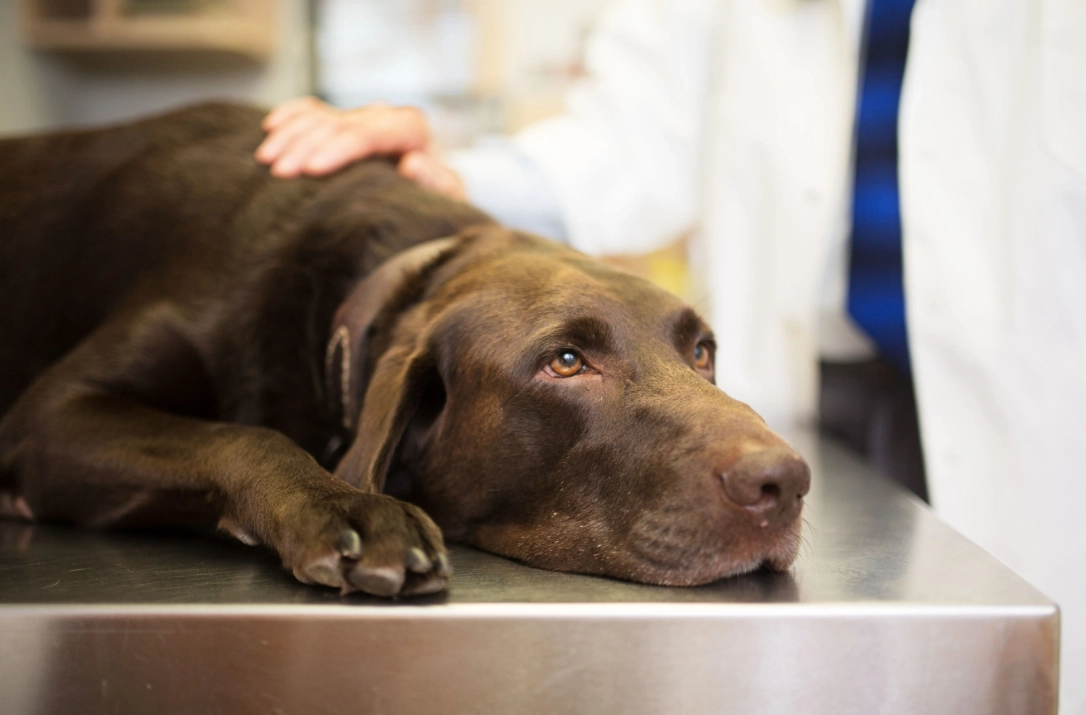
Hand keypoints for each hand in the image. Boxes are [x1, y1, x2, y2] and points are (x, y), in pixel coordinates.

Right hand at [256, 97, 465, 199]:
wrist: (433, 196)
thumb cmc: (438, 202)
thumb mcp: (445, 198)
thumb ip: (434, 182)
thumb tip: (412, 162)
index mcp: (410, 127)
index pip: (368, 133)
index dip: (338, 149)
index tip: (312, 170)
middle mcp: (384, 115)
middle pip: (337, 124)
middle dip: (305, 146)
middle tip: (278, 173)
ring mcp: (361, 116)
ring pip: (319, 116)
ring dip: (290, 136)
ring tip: (265, 160)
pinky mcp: (344, 121)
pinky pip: (312, 110)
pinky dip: (290, 116)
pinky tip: (270, 128)